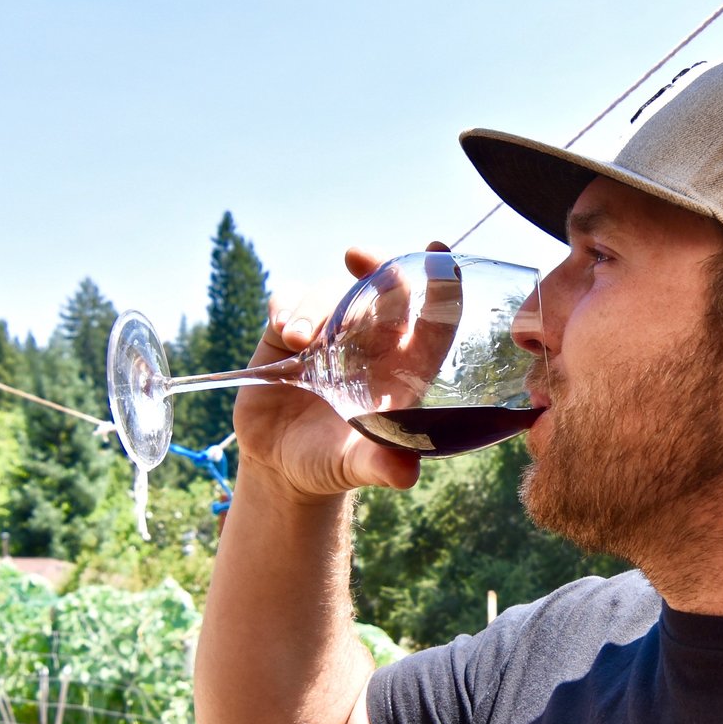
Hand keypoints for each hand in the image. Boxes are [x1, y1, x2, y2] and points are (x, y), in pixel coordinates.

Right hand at [230, 245, 448, 500]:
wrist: (280, 467)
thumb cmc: (333, 463)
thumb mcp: (356, 467)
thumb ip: (381, 465)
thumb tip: (405, 471)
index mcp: (404, 368)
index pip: (434, 319)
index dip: (441, 285)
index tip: (438, 252)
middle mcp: (371, 343)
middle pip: (384, 290)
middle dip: (376, 268)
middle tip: (358, 257)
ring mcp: (329, 333)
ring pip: (331, 293)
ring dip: (315, 307)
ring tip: (299, 340)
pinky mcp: (287, 333)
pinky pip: (289, 300)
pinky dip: (287, 308)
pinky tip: (284, 334)